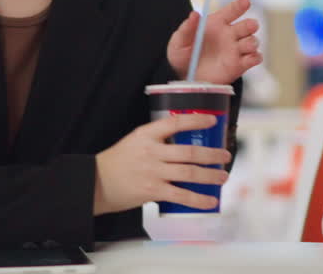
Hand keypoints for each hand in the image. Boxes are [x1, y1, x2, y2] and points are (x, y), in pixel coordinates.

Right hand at [93, 114, 231, 214]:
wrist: (96, 183)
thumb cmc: (118, 162)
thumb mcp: (135, 141)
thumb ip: (157, 140)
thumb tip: (184, 142)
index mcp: (146, 134)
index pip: (176, 122)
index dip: (196, 120)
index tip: (212, 121)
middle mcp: (151, 152)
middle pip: (189, 152)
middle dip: (212, 154)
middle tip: (226, 155)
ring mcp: (153, 172)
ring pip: (189, 173)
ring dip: (210, 175)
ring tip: (223, 176)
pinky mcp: (152, 191)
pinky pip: (181, 195)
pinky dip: (199, 199)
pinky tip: (211, 201)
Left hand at [167, 0, 261, 83]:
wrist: (186, 79)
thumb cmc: (182, 56)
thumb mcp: (179, 41)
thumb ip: (187, 28)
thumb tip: (195, 14)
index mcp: (216, 23)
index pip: (232, 10)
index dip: (240, 5)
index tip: (246, 1)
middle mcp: (229, 35)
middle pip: (247, 25)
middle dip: (251, 24)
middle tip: (250, 26)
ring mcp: (235, 50)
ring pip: (253, 41)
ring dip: (252, 42)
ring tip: (244, 46)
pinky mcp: (239, 65)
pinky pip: (255, 58)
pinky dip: (256, 57)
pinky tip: (249, 58)